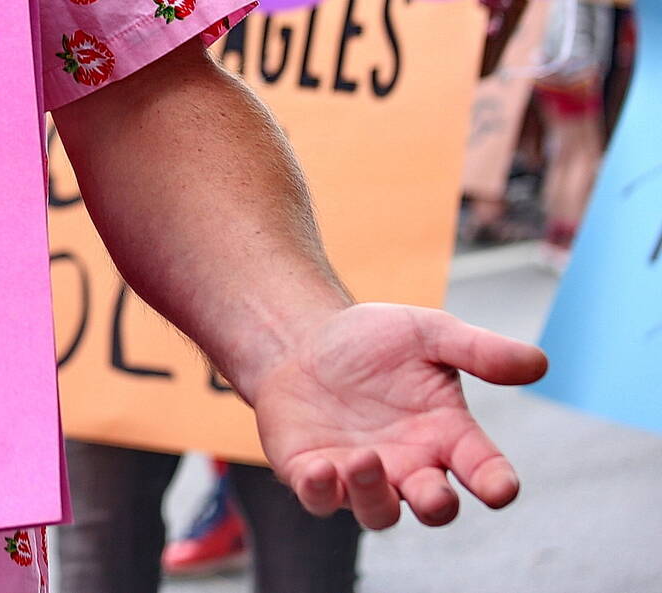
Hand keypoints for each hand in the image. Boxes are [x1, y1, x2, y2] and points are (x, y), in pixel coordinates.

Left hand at [253, 302, 547, 528]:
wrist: (305, 338)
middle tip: (434, 493)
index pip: (484, 469)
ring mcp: (362, 475)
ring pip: (378, 511)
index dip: (496, 484)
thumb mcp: (429, 333)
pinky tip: (319, 468)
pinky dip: (320, 490)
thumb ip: (479, 350)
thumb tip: (540, 363)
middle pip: (434, 506)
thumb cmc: (375, 341)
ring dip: (373, 494)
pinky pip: (320, 498)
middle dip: (437, 506)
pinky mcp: (314, 472)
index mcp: (447, 435)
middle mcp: (410, 464)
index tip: (500, 488)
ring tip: (364, 458)